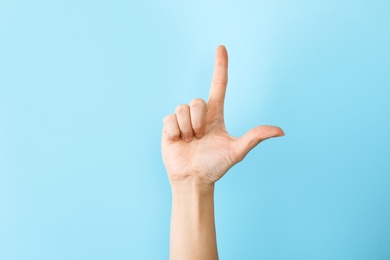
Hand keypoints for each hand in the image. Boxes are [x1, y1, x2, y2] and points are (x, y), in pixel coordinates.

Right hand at [162, 45, 283, 184]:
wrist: (193, 180)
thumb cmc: (215, 166)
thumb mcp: (236, 151)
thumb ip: (255, 137)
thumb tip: (281, 131)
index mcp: (216, 114)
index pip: (219, 85)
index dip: (220, 66)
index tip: (221, 48)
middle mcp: (199, 114)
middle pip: (197, 100)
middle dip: (198, 120)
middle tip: (199, 138)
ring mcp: (183, 120)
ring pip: (182, 108)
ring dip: (187, 128)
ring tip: (189, 141)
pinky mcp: (169, 126)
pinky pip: (170, 118)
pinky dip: (175, 132)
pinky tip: (178, 142)